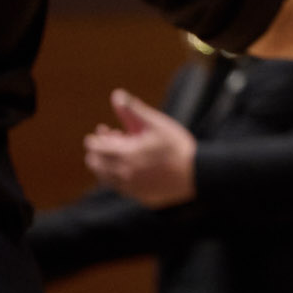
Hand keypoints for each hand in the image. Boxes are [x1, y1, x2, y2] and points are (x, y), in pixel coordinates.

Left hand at [84, 89, 197, 207]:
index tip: (102, 131)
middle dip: (97, 153)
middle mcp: (124, 174)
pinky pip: (121, 189)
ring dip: (105, 166)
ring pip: (106, 179)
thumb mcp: (156, 123)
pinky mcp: (141, 197)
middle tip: (106, 143)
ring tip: (116, 157)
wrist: (198, 173)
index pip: (96, 148)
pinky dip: (118, 178)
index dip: (94, 139)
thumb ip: (134, 110)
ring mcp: (132, 188)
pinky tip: (130, 170)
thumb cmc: (177, 146)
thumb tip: (117, 95)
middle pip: (96, 165)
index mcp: (125, 154)